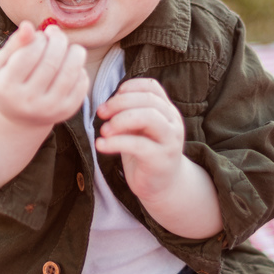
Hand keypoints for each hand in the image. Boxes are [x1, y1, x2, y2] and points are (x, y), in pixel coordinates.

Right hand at [0, 21, 87, 129]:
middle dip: (58, 40)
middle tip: (56, 34)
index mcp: (7, 86)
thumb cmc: (11, 82)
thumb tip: (28, 25)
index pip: (29, 53)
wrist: (20, 119)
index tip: (41, 35)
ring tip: (68, 47)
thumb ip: (15, 42)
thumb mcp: (4, 63)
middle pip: (52, 61)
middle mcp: (28, 101)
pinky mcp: (67, 111)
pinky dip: (80, 69)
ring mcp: (49, 108)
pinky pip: (82, 83)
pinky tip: (70, 66)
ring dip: (74, 51)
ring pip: (71, 71)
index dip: (39, 38)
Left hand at [95, 78, 185, 201]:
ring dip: (121, 120)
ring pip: (148, 117)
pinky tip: (101, 145)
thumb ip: (128, 114)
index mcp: (167, 110)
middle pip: (148, 100)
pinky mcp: (161, 159)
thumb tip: (107, 105)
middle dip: (119, 103)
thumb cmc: (146, 154)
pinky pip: (139, 145)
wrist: (163, 187)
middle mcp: (173, 122)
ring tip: (103, 130)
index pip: (151, 87)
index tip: (110, 99)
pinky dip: (116, 142)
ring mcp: (170, 140)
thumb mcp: (137, 130)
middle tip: (100, 113)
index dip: (129, 88)